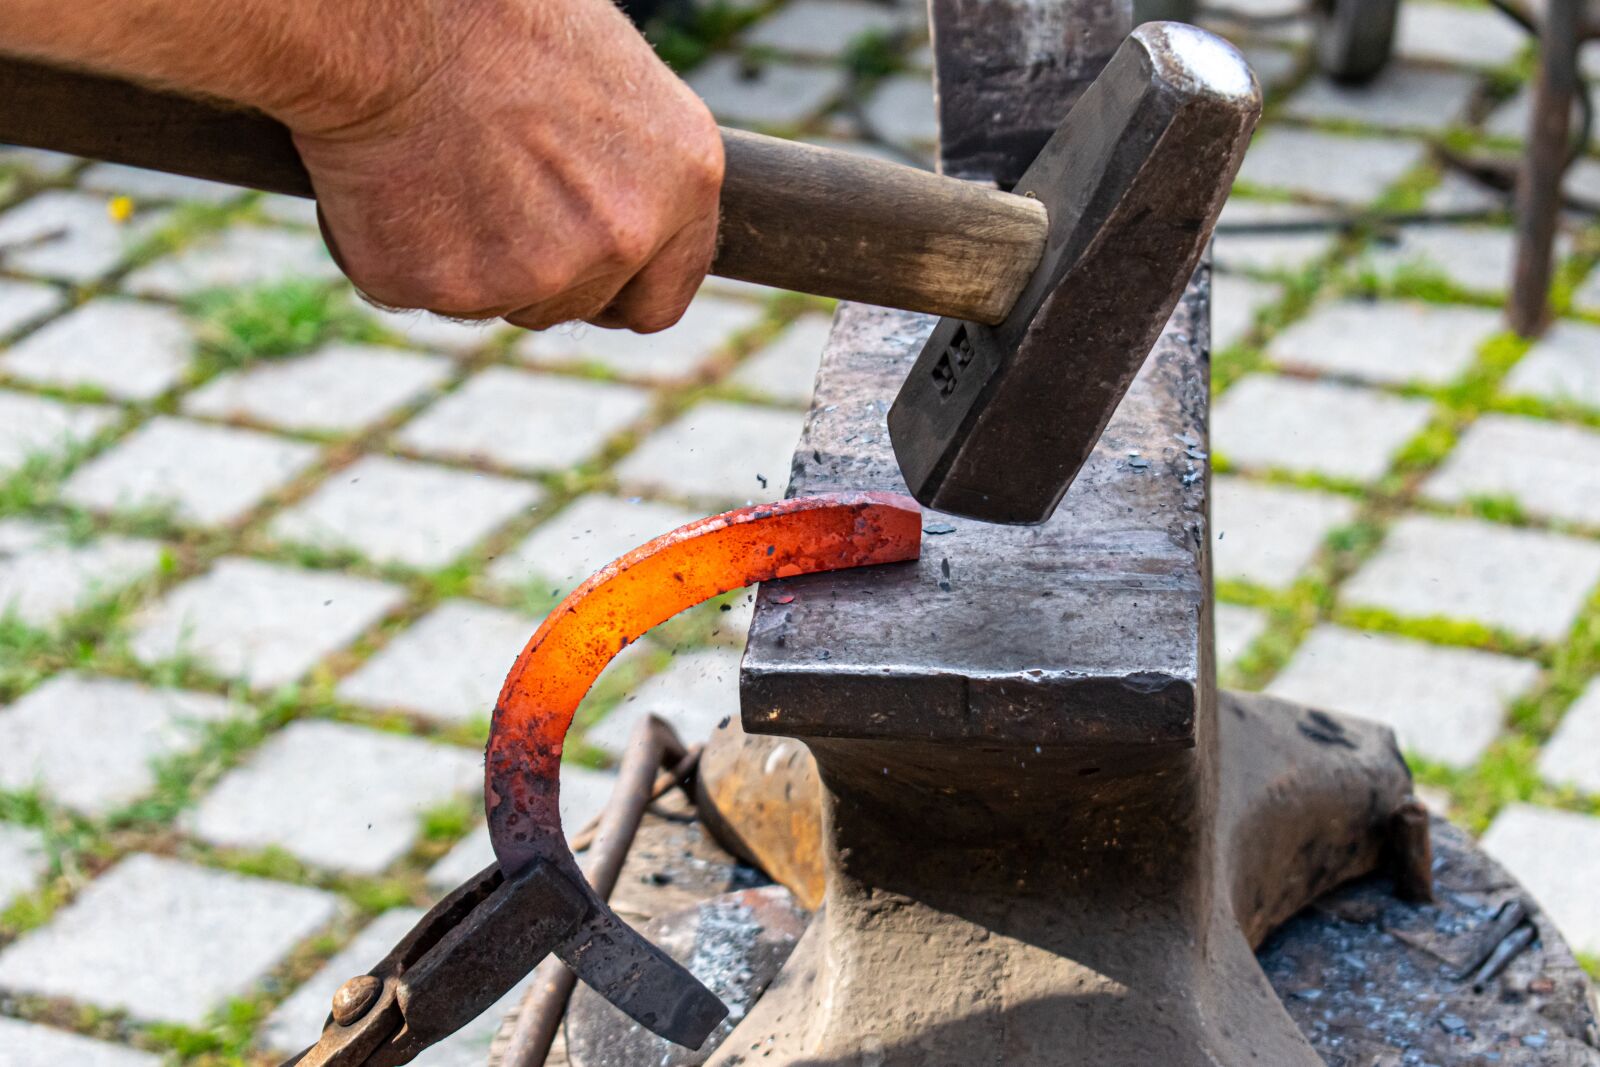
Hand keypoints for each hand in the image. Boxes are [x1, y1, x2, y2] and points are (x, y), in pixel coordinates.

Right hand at [291, 0, 723, 331]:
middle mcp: (626, 236)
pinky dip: (400, 250)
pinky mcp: (452, 287)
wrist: (393, 15)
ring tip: (443, 167)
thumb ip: (627, 171)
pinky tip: (395, 181)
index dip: (617, 288)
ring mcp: (541, 272)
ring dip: (473, 262)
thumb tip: (615, 215)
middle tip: (488, 188)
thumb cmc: (496, 20)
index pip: (661, 296)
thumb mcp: (610, 83)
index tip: (582, 269)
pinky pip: (422, 293)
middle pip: (578, 304)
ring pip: (503, 303)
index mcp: (685, 178)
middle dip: (537, 268)